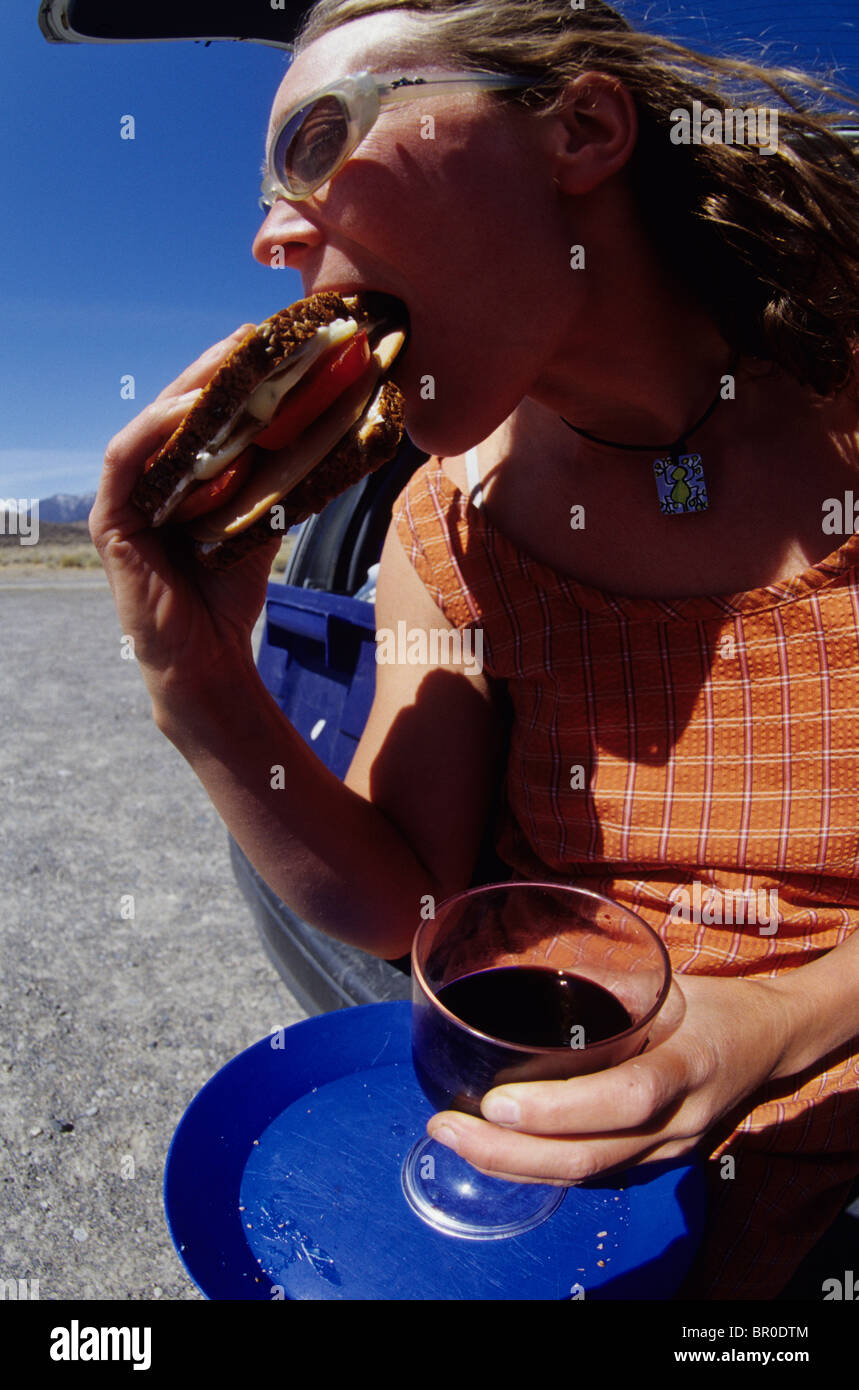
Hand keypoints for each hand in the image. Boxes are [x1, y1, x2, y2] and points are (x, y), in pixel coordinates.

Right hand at [89, 326, 282, 711]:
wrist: (209, 655)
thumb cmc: (231, 591)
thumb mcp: (264, 519)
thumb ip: (280, 477)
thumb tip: (335, 433)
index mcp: (178, 473)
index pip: (204, 412)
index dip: (234, 375)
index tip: (275, 344)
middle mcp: (146, 477)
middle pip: (178, 409)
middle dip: (216, 370)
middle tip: (256, 336)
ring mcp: (124, 497)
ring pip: (152, 426)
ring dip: (188, 388)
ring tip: (228, 360)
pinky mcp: (110, 521)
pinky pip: (127, 461)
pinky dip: (155, 431)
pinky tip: (188, 409)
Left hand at [426, 973, 796, 1183]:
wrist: (772, 1043)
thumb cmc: (714, 1004)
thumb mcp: (668, 982)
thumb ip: (606, 980)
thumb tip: (531, 962)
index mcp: (689, 1064)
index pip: (626, 1098)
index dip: (559, 1108)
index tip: (497, 1103)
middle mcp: (681, 1120)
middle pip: (591, 1156)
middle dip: (510, 1152)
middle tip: (446, 1127)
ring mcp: (670, 1150)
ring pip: (586, 1176)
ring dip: (513, 1165)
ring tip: (454, 1139)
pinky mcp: (656, 1162)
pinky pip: (592, 1173)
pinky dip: (537, 1166)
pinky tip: (494, 1150)